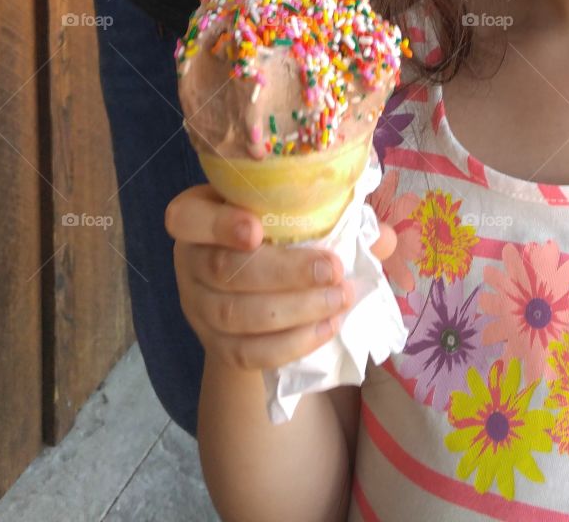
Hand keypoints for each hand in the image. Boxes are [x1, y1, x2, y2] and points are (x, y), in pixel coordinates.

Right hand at [166, 183, 397, 371]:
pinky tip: (327, 328)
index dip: (218, 224)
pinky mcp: (215, 346)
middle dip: (283, 273)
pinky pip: (246, 354)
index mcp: (199, 215)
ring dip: (295, 310)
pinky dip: (290, 343)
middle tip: (333, 270)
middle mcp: (189, 261)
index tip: (258, 229)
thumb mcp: (296, 213)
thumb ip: (336, 217)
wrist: (257, 290)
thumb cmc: (280, 234)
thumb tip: (383, 238)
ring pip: (234, 316)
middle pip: (221, 271)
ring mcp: (197, 308)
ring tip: (341, 300)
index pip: (185, 219)